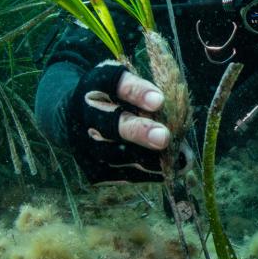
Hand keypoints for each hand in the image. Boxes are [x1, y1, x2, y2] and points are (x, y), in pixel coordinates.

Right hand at [66, 61, 181, 183]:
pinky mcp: (92, 169)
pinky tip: (165, 169)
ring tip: (176, 158)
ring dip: (149, 158)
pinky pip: (121, 175)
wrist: (78, 119)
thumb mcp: (127, 83)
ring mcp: (86, 144)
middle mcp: (87, 115)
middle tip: (163, 137)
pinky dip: (146, 173)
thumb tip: (179, 118)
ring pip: (117, 155)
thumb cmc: (115, 97)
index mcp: (96, 84)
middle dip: (139, 132)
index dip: (137, 92)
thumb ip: (150, 95)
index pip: (115, 83)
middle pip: (112, 124)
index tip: (159, 101)